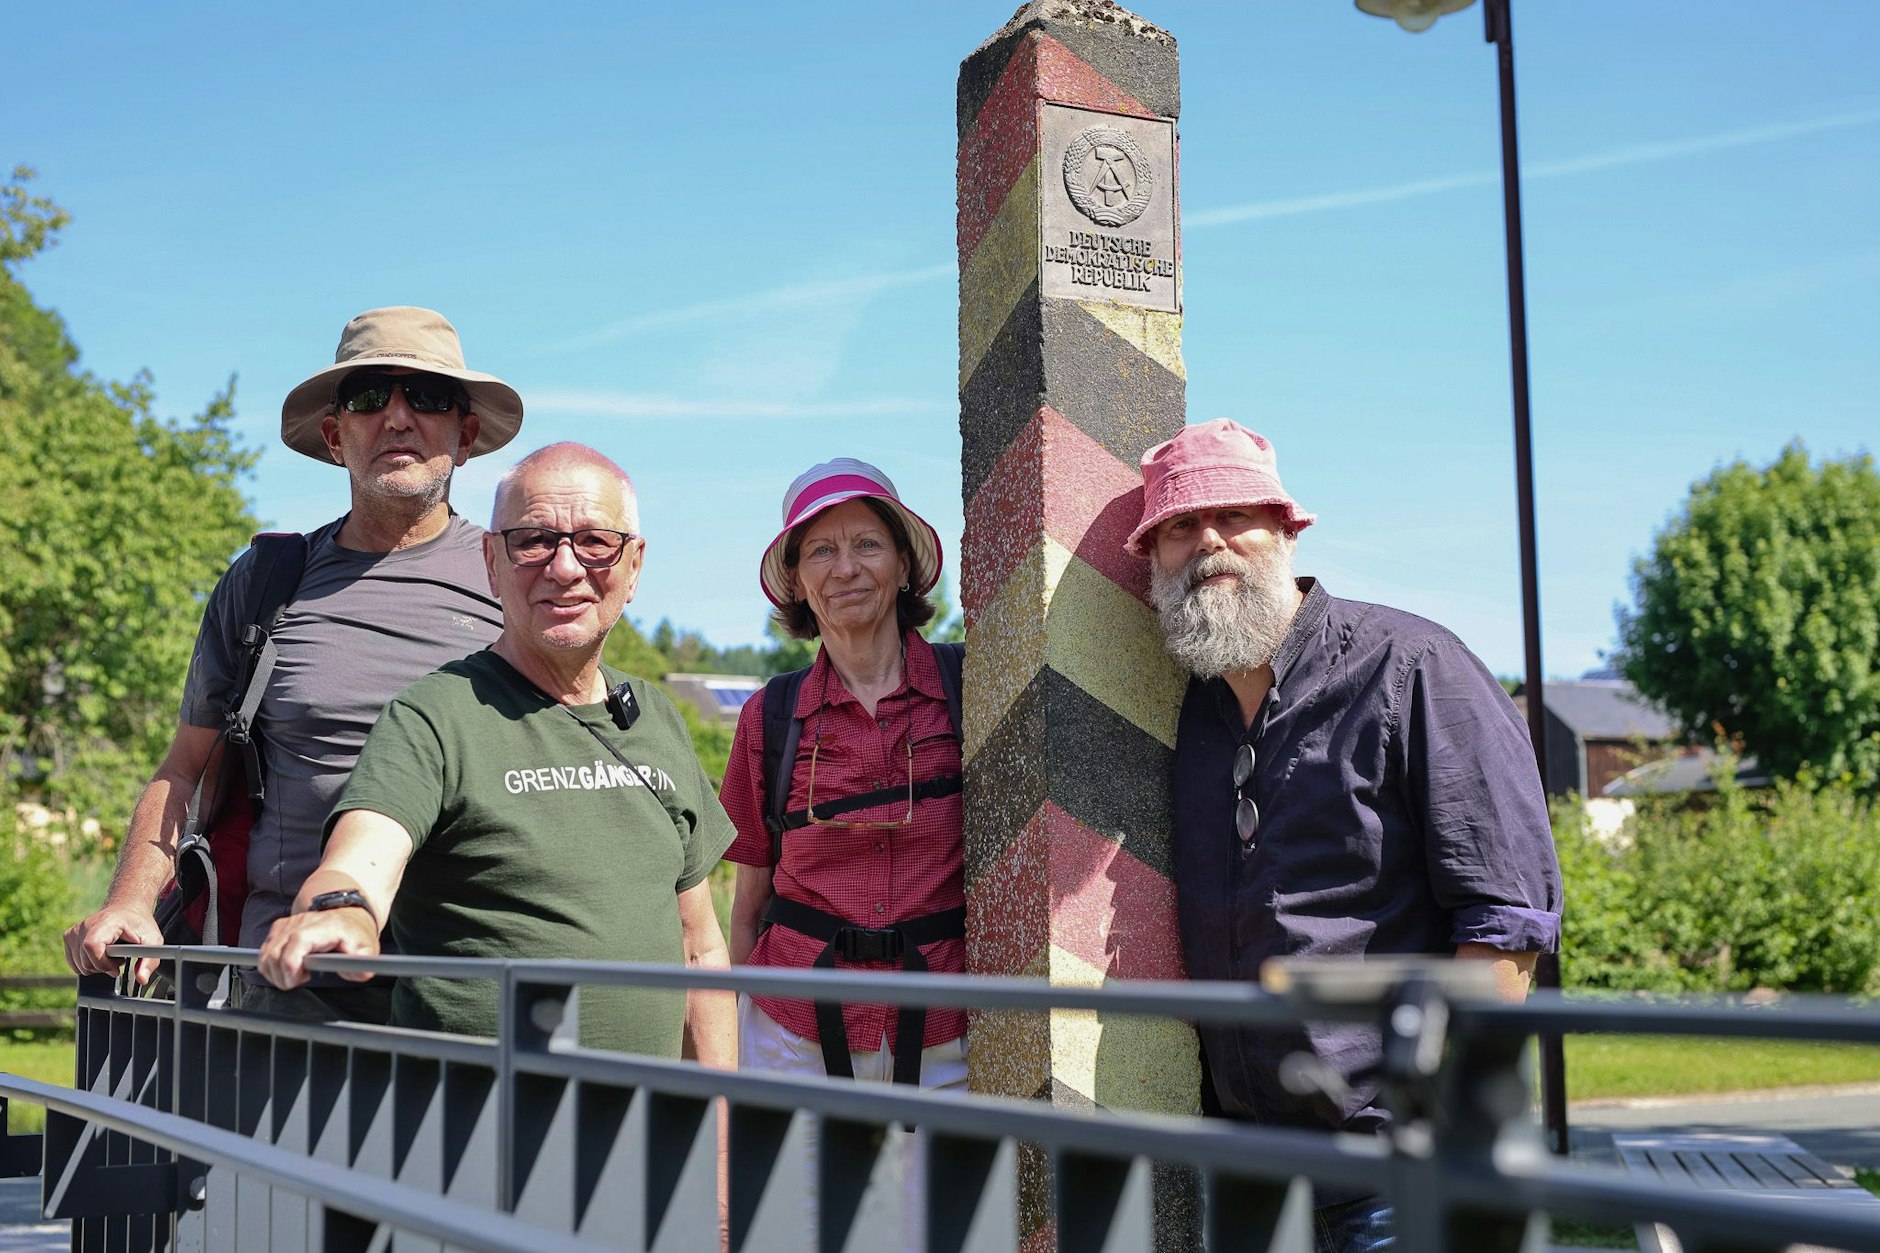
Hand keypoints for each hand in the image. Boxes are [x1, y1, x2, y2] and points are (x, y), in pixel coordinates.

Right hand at [64, 905, 163, 984]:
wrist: (126, 910)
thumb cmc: (139, 924)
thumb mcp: (153, 940)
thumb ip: (149, 961)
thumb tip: (142, 980)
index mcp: (106, 922)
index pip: (92, 946)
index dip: (104, 963)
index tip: (118, 967)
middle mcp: (86, 925)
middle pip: (86, 961)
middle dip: (104, 966)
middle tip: (119, 959)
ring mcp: (75, 931)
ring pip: (79, 965)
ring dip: (97, 966)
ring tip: (111, 955)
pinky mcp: (69, 937)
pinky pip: (74, 963)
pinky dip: (88, 964)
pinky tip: (100, 955)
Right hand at [255, 908, 379, 989]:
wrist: (345, 917)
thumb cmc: (353, 934)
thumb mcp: (366, 948)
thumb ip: (364, 963)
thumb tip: (362, 974)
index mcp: (324, 927)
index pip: (297, 941)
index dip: (291, 964)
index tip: (297, 980)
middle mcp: (301, 922)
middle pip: (275, 952)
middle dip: (283, 976)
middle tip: (301, 979)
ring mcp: (287, 924)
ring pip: (265, 955)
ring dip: (276, 973)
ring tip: (297, 973)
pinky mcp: (278, 929)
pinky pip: (263, 953)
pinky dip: (271, 966)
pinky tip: (289, 967)